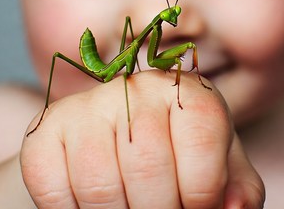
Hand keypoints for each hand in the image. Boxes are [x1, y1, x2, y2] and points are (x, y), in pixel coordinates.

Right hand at [21, 70, 263, 207]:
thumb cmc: (176, 156)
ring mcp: (88, 104)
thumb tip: (234, 207)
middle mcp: (136, 86)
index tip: (196, 206)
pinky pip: (53, 189)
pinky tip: (91, 202)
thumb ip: (236, 185)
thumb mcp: (215, 166)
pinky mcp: (47, 128)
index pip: (202, 141)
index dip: (202, 193)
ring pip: (100, 185)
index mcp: (185, 90)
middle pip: (149, 169)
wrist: (116, 139)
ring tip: (129, 208)